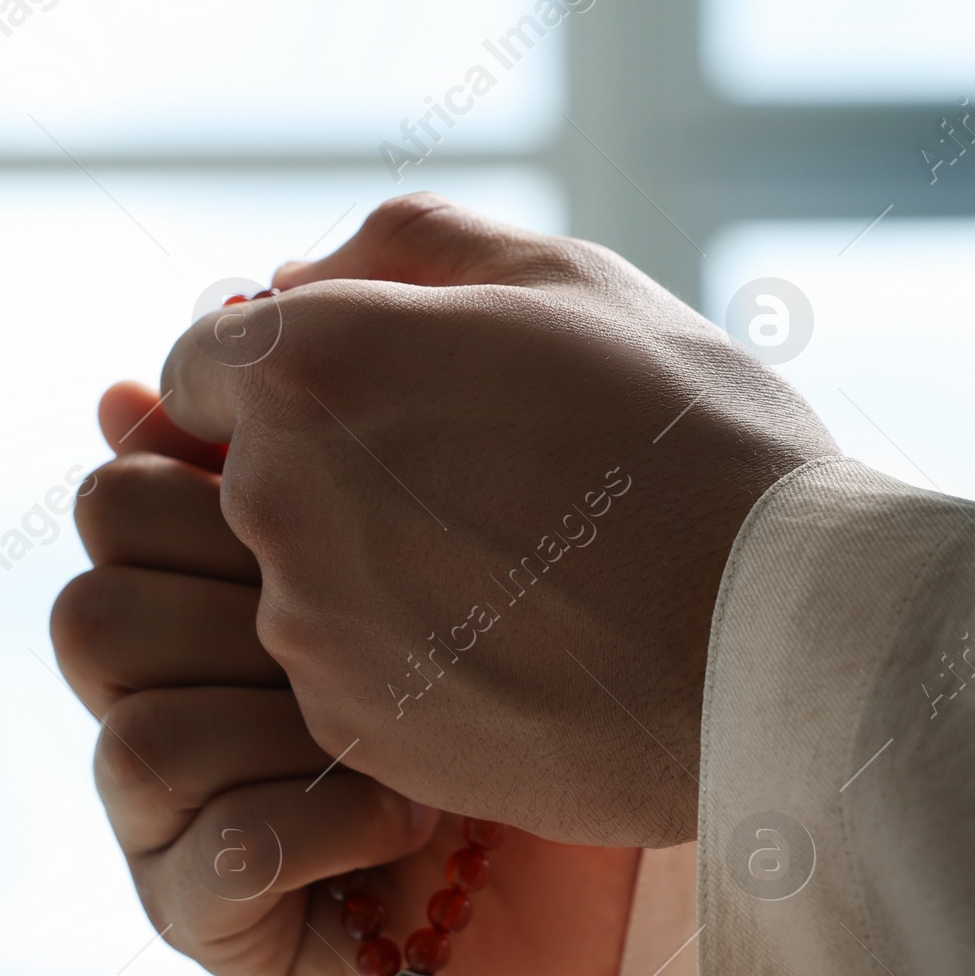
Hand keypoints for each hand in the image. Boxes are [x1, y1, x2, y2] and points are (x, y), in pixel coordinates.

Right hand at [50, 384, 639, 975]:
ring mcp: (178, 813)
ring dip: (291, 734)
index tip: (357, 504)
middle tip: (382, 631)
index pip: (115, 500)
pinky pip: (215, 851)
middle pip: (93, 618)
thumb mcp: (451, 481)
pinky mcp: (215, 920)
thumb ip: (312, 413)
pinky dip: (325, 824)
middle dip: (245, 621)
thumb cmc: (571, 633)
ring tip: (416, 737)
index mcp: (204, 572)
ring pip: (140, 739)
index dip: (218, 494)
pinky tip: (416, 814)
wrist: (665, 806)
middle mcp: (172, 687)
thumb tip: (127, 390)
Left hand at [159, 195, 834, 844]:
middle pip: (248, 476)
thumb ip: (402, 248)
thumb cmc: (688, 438)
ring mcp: (307, 626)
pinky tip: (519, 647)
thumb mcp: (566, 277)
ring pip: (298, 583)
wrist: (777, 640)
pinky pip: (344, 677)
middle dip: (334, 470)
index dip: (280, 374)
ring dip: (373, 570)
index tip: (365, 397)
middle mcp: (276, 496)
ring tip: (521, 570)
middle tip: (480, 482)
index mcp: (312, 364)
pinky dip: (406, 661)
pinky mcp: (353, 727)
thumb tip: (292, 280)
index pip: (198, 367)